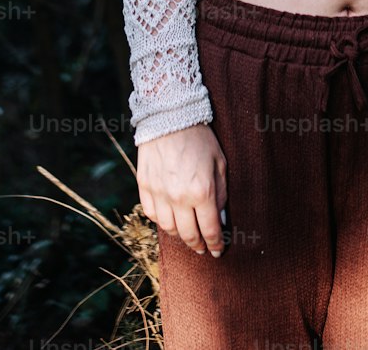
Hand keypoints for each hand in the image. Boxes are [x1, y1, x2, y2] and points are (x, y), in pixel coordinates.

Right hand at [137, 123, 227, 255]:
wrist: (169, 116)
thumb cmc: (199, 138)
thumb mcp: (219, 163)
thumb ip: (221, 193)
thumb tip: (220, 218)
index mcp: (202, 192)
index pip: (210, 229)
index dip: (216, 243)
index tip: (218, 250)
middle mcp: (179, 198)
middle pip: (189, 235)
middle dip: (198, 245)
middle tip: (203, 248)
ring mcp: (159, 194)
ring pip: (169, 229)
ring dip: (180, 236)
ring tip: (187, 235)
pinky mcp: (145, 187)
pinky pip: (153, 215)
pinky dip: (162, 221)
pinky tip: (170, 219)